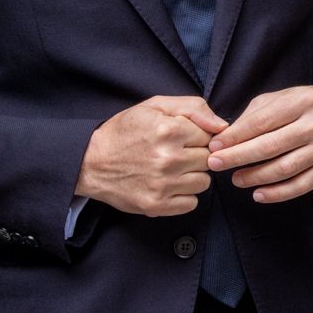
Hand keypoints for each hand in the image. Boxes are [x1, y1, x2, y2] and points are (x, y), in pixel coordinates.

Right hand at [77, 95, 225, 217]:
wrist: (89, 162)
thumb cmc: (124, 132)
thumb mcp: (154, 106)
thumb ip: (193, 108)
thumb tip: (222, 125)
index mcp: (169, 131)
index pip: (210, 136)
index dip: (197, 136)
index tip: (180, 138)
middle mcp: (168, 159)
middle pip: (208, 159)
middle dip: (195, 155)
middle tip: (174, 153)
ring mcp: (163, 184)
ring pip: (204, 182)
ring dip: (192, 176)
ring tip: (171, 169)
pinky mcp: (156, 205)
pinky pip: (192, 203)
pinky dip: (183, 196)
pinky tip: (168, 185)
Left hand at [208, 84, 312, 203]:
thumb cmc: (302, 106)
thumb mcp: (279, 99)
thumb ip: (252, 117)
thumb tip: (224, 140)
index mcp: (302, 102)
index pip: (262, 122)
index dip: (235, 137)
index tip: (214, 147)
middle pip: (271, 146)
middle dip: (238, 157)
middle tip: (215, 164)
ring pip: (285, 168)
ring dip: (255, 177)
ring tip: (236, 179)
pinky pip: (301, 185)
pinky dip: (278, 193)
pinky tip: (258, 194)